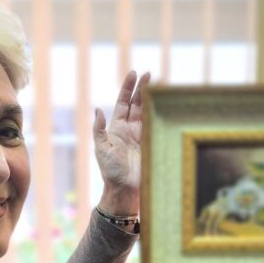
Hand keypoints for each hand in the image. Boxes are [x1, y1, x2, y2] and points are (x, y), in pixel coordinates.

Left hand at [93, 70, 149, 216]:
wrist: (124, 189)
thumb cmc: (109, 170)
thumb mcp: (101, 148)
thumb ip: (99, 129)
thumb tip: (97, 110)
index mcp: (117, 128)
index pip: (123, 102)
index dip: (128, 88)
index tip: (134, 73)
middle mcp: (130, 129)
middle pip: (137, 104)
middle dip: (143, 89)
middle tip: (150, 75)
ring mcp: (142, 136)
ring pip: (148, 113)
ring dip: (152, 100)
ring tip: (158, 86)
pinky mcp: (151, 144)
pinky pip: (156, 126)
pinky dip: (161, 116)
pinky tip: (166, 106)